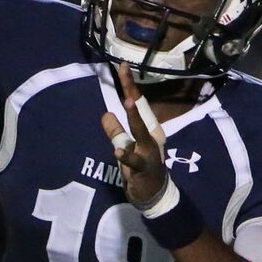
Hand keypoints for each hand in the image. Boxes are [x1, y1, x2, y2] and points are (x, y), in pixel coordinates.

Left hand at [101, 64, 167, 204]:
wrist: (155, 196)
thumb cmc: (141, 168)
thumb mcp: (125, 148)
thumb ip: (115, 132)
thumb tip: (106, 114)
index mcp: (147, 130)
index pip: (137, 104)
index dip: (129, 85)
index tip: (122, 66)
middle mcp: (150, 137)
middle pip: (139, 110)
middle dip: (131, 90)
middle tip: (123, 70)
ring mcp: (149, 152)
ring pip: (140, 132)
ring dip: (134, 117)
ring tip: (127, 102)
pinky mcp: (144, 168)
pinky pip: (134, 161)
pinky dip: (126, 157)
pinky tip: (117, 152)